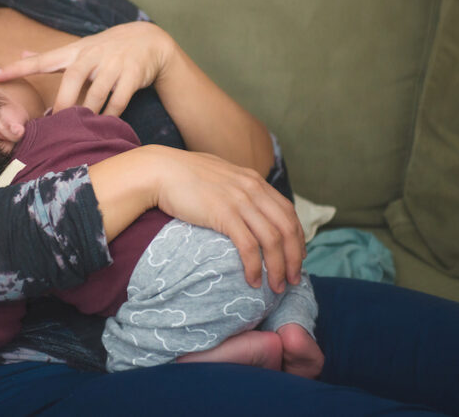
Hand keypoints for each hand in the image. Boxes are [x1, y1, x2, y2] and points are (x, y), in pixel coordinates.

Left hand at [0, 22, 174, 115]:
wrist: (149, 40)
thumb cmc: (107, 48)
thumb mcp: (80, 47)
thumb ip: (51, 55)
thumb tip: (21, 52)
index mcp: (76, 51)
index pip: (43, 59)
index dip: (18, 67)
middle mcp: (93, 55)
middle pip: (72, 77)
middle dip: (63, 102)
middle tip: (54, 123)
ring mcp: (114, 64)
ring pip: (97, 93)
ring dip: (88, 113)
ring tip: (80, 129)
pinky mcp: (133, 74)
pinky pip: (120, 99)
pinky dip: (112, 115)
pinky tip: (105, 125)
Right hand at [146, 146, 304, 291]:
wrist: (160, 171)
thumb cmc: (184, 176)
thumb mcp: (220, 176)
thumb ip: (236, 188)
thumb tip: (244, 206)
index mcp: (254, 181)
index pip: (288, 212)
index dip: (298, 238)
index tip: (297, 258)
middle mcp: (253, 189)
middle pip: (287, 228)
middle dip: (295, 258)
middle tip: (294, 279)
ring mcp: (240, 201)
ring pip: (273, 240)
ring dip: (278, 268)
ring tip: (277, 286)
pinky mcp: (224, 214)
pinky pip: (249, 246)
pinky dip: (254, 267)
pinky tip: (253, 280)